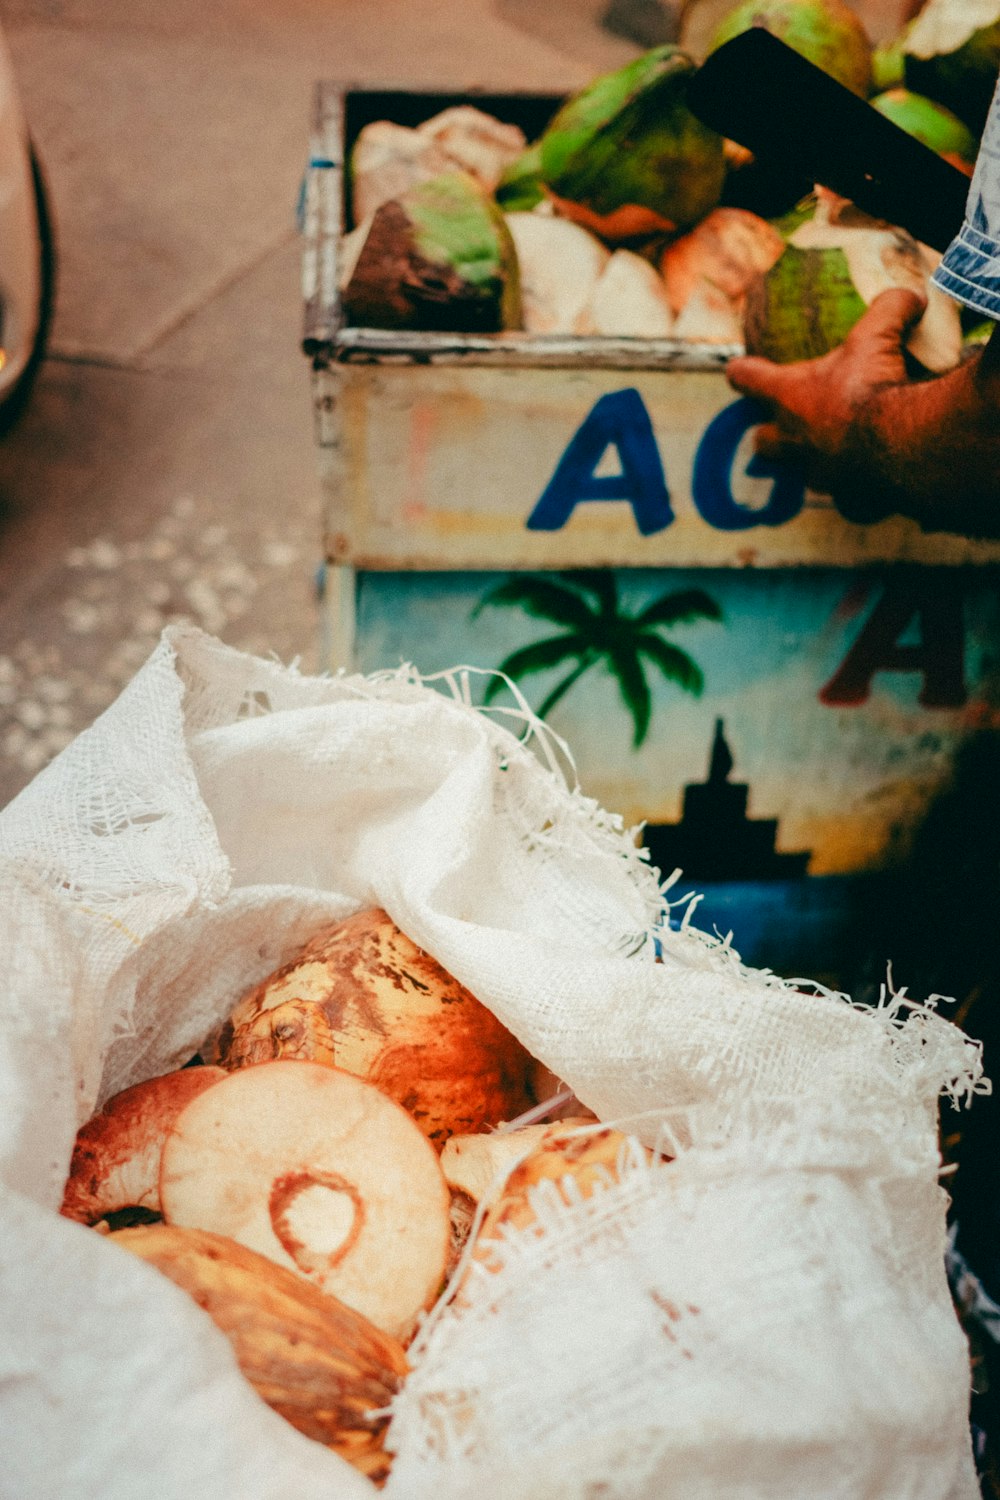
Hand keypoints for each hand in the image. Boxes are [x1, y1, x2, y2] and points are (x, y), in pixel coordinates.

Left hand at [726, 288, 927, 521]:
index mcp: (790, 396)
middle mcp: (795, 439)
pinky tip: (873, 480)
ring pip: (801, 473)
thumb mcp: (879, 335)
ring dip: (814, 462)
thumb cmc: (875, 389)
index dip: (742, 373)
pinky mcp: (848, 499)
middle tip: (784, 424)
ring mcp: (818, 474)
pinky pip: (846, 497)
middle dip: (768, 434)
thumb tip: (909, 296)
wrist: (902, 447)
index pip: (748, 379)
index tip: (738, 371)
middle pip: (762, 441)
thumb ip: (889, 309)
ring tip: (837, 451)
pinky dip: (857, 488)